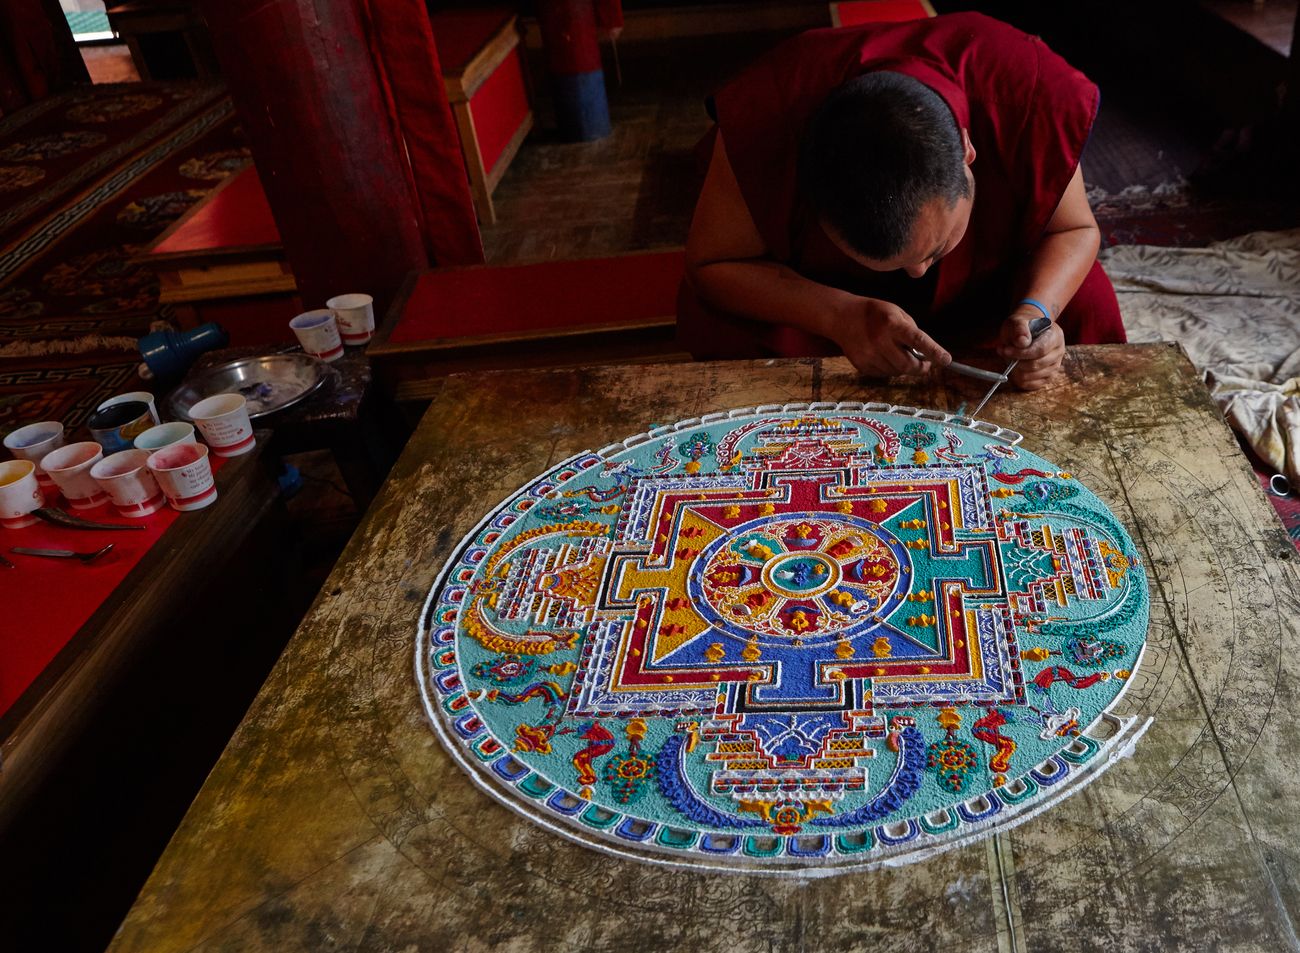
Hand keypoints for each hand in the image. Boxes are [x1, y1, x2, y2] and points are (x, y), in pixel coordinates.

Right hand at [829, 297, 950, 377]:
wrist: (842, 317)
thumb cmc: (874, 313)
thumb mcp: (896, 312)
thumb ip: (911, 331)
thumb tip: (925, 353)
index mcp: (891, 324)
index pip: (917, 340)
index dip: (934, 352)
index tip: (947, 360)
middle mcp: (879, 341)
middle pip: (908, 365)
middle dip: (921, 368)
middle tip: (926, 364)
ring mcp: (869, 355)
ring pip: (896, 372)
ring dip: (904, 367)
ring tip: (898, 353)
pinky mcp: (861, 365)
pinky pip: (884, 374)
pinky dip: (890, 369)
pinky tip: (884, 356)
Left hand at [998, 307, 1064, 389]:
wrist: (1026, 331)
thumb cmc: (1022, 327)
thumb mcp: (1018, 321)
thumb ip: (1020, 329)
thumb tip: (1022, 341)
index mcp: (1055, 335)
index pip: (1040, 350)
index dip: (1021, 353)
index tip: (1005, 351)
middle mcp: (1059, 351)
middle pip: (1037, 364)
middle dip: (1017, 362)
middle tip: (1004, 354)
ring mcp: (1055, 365)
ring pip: (1035, 376)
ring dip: (1017, 371)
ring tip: (1009, 360)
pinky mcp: (1048, 376)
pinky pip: (1034, 385)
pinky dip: (1021, 380)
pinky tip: (1014, 371)